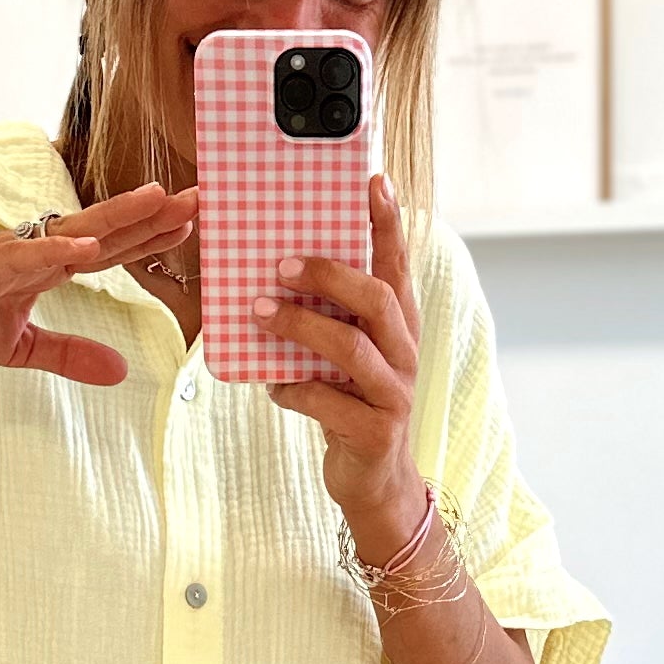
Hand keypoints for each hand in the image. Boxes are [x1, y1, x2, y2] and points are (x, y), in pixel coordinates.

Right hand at [0, 183, 197, 385]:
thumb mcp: (18, 348)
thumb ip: (69, 354)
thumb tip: (121, 372)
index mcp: (41, 267)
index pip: (107, 249)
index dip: (149, 235)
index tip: (193, 219)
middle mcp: (28, 251)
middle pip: (101, 229)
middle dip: (151, 214)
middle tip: (202, 195)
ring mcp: (1, 255)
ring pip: (68, 231)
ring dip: (114, 217)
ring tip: (158, 201)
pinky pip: (17, 258)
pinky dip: (51, 251)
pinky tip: (85, 246)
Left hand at [254, 176, 427, 546]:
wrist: (374, 482)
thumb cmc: (350, 404)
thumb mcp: (344, 354)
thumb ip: (327, 316)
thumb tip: (272, 272)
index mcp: (398, 325)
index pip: (398, 264)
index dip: (388, 222)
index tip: (373, 181)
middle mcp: (403, 352)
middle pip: (375, 299)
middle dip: (327, 274)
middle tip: (280, 262)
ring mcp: (393, 393)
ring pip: (351, 348)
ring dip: (301, 326)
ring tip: (259, 312)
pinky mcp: (375, 432)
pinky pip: (328, 403)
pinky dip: (294, 390)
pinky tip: (272, 386)